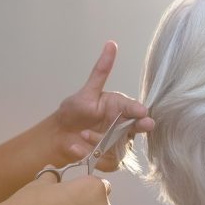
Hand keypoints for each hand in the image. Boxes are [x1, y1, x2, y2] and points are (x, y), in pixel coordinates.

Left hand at [52, 41, 154, 170]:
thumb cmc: (74, 112)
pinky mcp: (111, 160)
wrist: (60, 136)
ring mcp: (120, 144)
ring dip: (100, 142)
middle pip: (137, 129)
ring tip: (82, 136)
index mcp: (122, 109)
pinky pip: (108, 161)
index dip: (140, 112)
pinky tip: (76, 149)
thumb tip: (111, 43)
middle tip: (145, 125)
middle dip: (139, 127)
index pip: (135, 110)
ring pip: (120, 146)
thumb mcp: (87, 91)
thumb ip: (101, 71)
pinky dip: (91, 155)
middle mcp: (125, 126)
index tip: (142, 112)